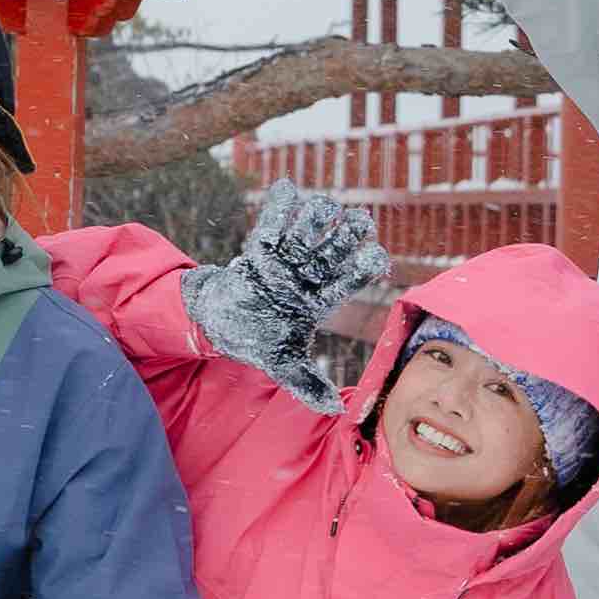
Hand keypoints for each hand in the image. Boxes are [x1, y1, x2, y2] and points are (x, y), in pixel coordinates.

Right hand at [189, 181, 388, 398]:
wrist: (220, 324)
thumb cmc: (256, 342)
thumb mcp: (281, 365)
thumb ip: (306, 383)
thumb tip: (336, 411)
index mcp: (316, 301)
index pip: (346, 282)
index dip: (362, 268)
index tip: (378, 255)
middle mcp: (306, 277)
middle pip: (331, 251)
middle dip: (346, 236)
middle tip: (361, 220)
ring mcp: (284, 262)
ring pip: (306, 234)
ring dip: (316, 218)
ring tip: (326, 205)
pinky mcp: (259, 251)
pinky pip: (270, 226)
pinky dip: (278, 208)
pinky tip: (287, 187)